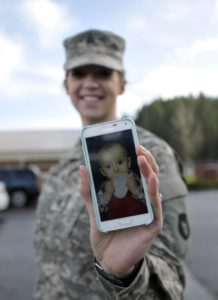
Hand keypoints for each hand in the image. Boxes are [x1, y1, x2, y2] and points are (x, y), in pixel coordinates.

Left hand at [79, 145, 162, 276]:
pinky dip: (154, 191)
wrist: (107, 258)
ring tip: (142, 158)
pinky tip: (151, 180)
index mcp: (130, 193)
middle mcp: (142, 199)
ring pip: (154, 186)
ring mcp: (149, 210)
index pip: (137, 171)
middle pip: (148, 174)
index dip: (136, 156)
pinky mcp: (153, 223)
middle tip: (137, 147)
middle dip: (145, 159)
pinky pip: (156, 206)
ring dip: (150, 170)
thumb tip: (82, 167)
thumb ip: (87, 189)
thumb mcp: (93, 208)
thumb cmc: (104, 231)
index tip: (131, 142)